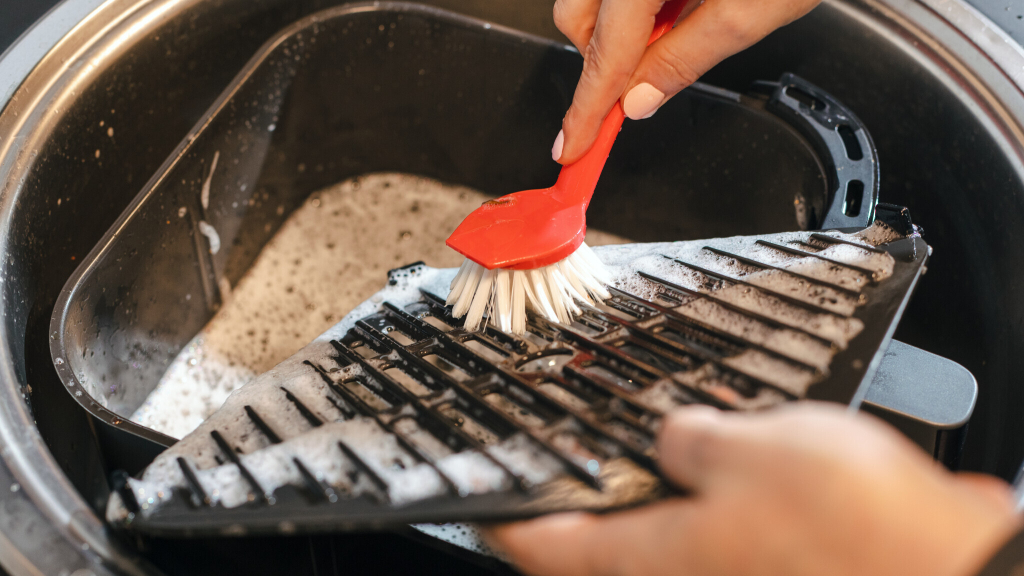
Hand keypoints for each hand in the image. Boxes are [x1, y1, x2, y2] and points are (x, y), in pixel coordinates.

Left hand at [486, 403, 1021, 575]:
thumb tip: (671, 440)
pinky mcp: (766, 572)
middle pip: (593, 548)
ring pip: (653, 541)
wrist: (947, 568)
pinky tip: (710, 467)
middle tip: (551, 458)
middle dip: (569, 501)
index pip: (542, 546)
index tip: (476, 498)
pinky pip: (705, 539)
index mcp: (651, 560)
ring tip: (630, 451)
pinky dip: (693, 504)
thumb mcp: (749, 448)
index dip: (501, 517)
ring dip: (635, 498)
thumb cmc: (856, 529)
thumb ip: (688, 439)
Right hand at [551, 0, 821, 162]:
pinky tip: (678, 1)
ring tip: (679, 25)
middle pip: (578, 16)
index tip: (575, 145)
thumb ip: (684, 59)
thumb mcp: (750, 11)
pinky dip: (636, 1)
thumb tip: (640, 99)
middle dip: (603, 59)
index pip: (604, 53)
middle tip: (643, 84)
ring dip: (622, 28)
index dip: (587, 108)